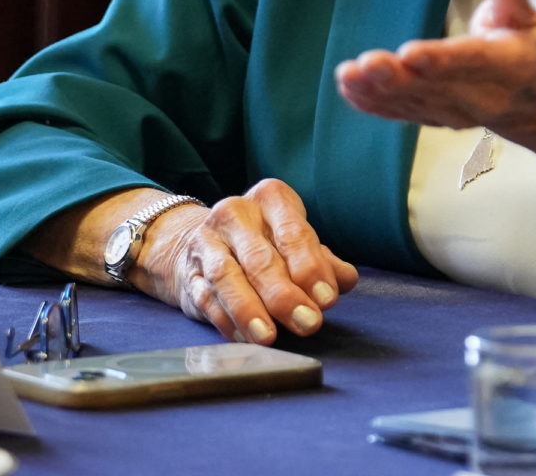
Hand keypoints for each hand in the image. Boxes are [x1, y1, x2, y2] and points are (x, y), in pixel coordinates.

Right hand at [134, 178, 358, 344]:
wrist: (207, 245)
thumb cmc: (267, 245)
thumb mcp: (298, 244)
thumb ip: (324, 263)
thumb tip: (345, 280)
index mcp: (270, 199)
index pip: (293, 232)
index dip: (311, 267)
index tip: (327, 298)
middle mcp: (234, 214)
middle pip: (260, 258)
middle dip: (284, 295)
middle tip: (308, 322)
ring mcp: (207, 243)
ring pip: (227, 277)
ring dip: (249, 310)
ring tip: (269, 337)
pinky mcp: (189, 273)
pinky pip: (207, 298)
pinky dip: (227, 321)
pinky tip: (245, 338)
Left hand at [335, 0, 535, 136]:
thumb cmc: (535, 52)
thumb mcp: (531, 16)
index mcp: (510, 66)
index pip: (472, 62)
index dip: (441, 59)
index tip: (410, 52)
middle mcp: (483, 97)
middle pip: (436, 87)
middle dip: (398, 78)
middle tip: (367, 63)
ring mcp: (458, 113)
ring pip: (415, 102)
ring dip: (379, 91)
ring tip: (348, 75)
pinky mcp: (438, 118)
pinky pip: (404, 114)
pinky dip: (376, 104)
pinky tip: (349, 89)